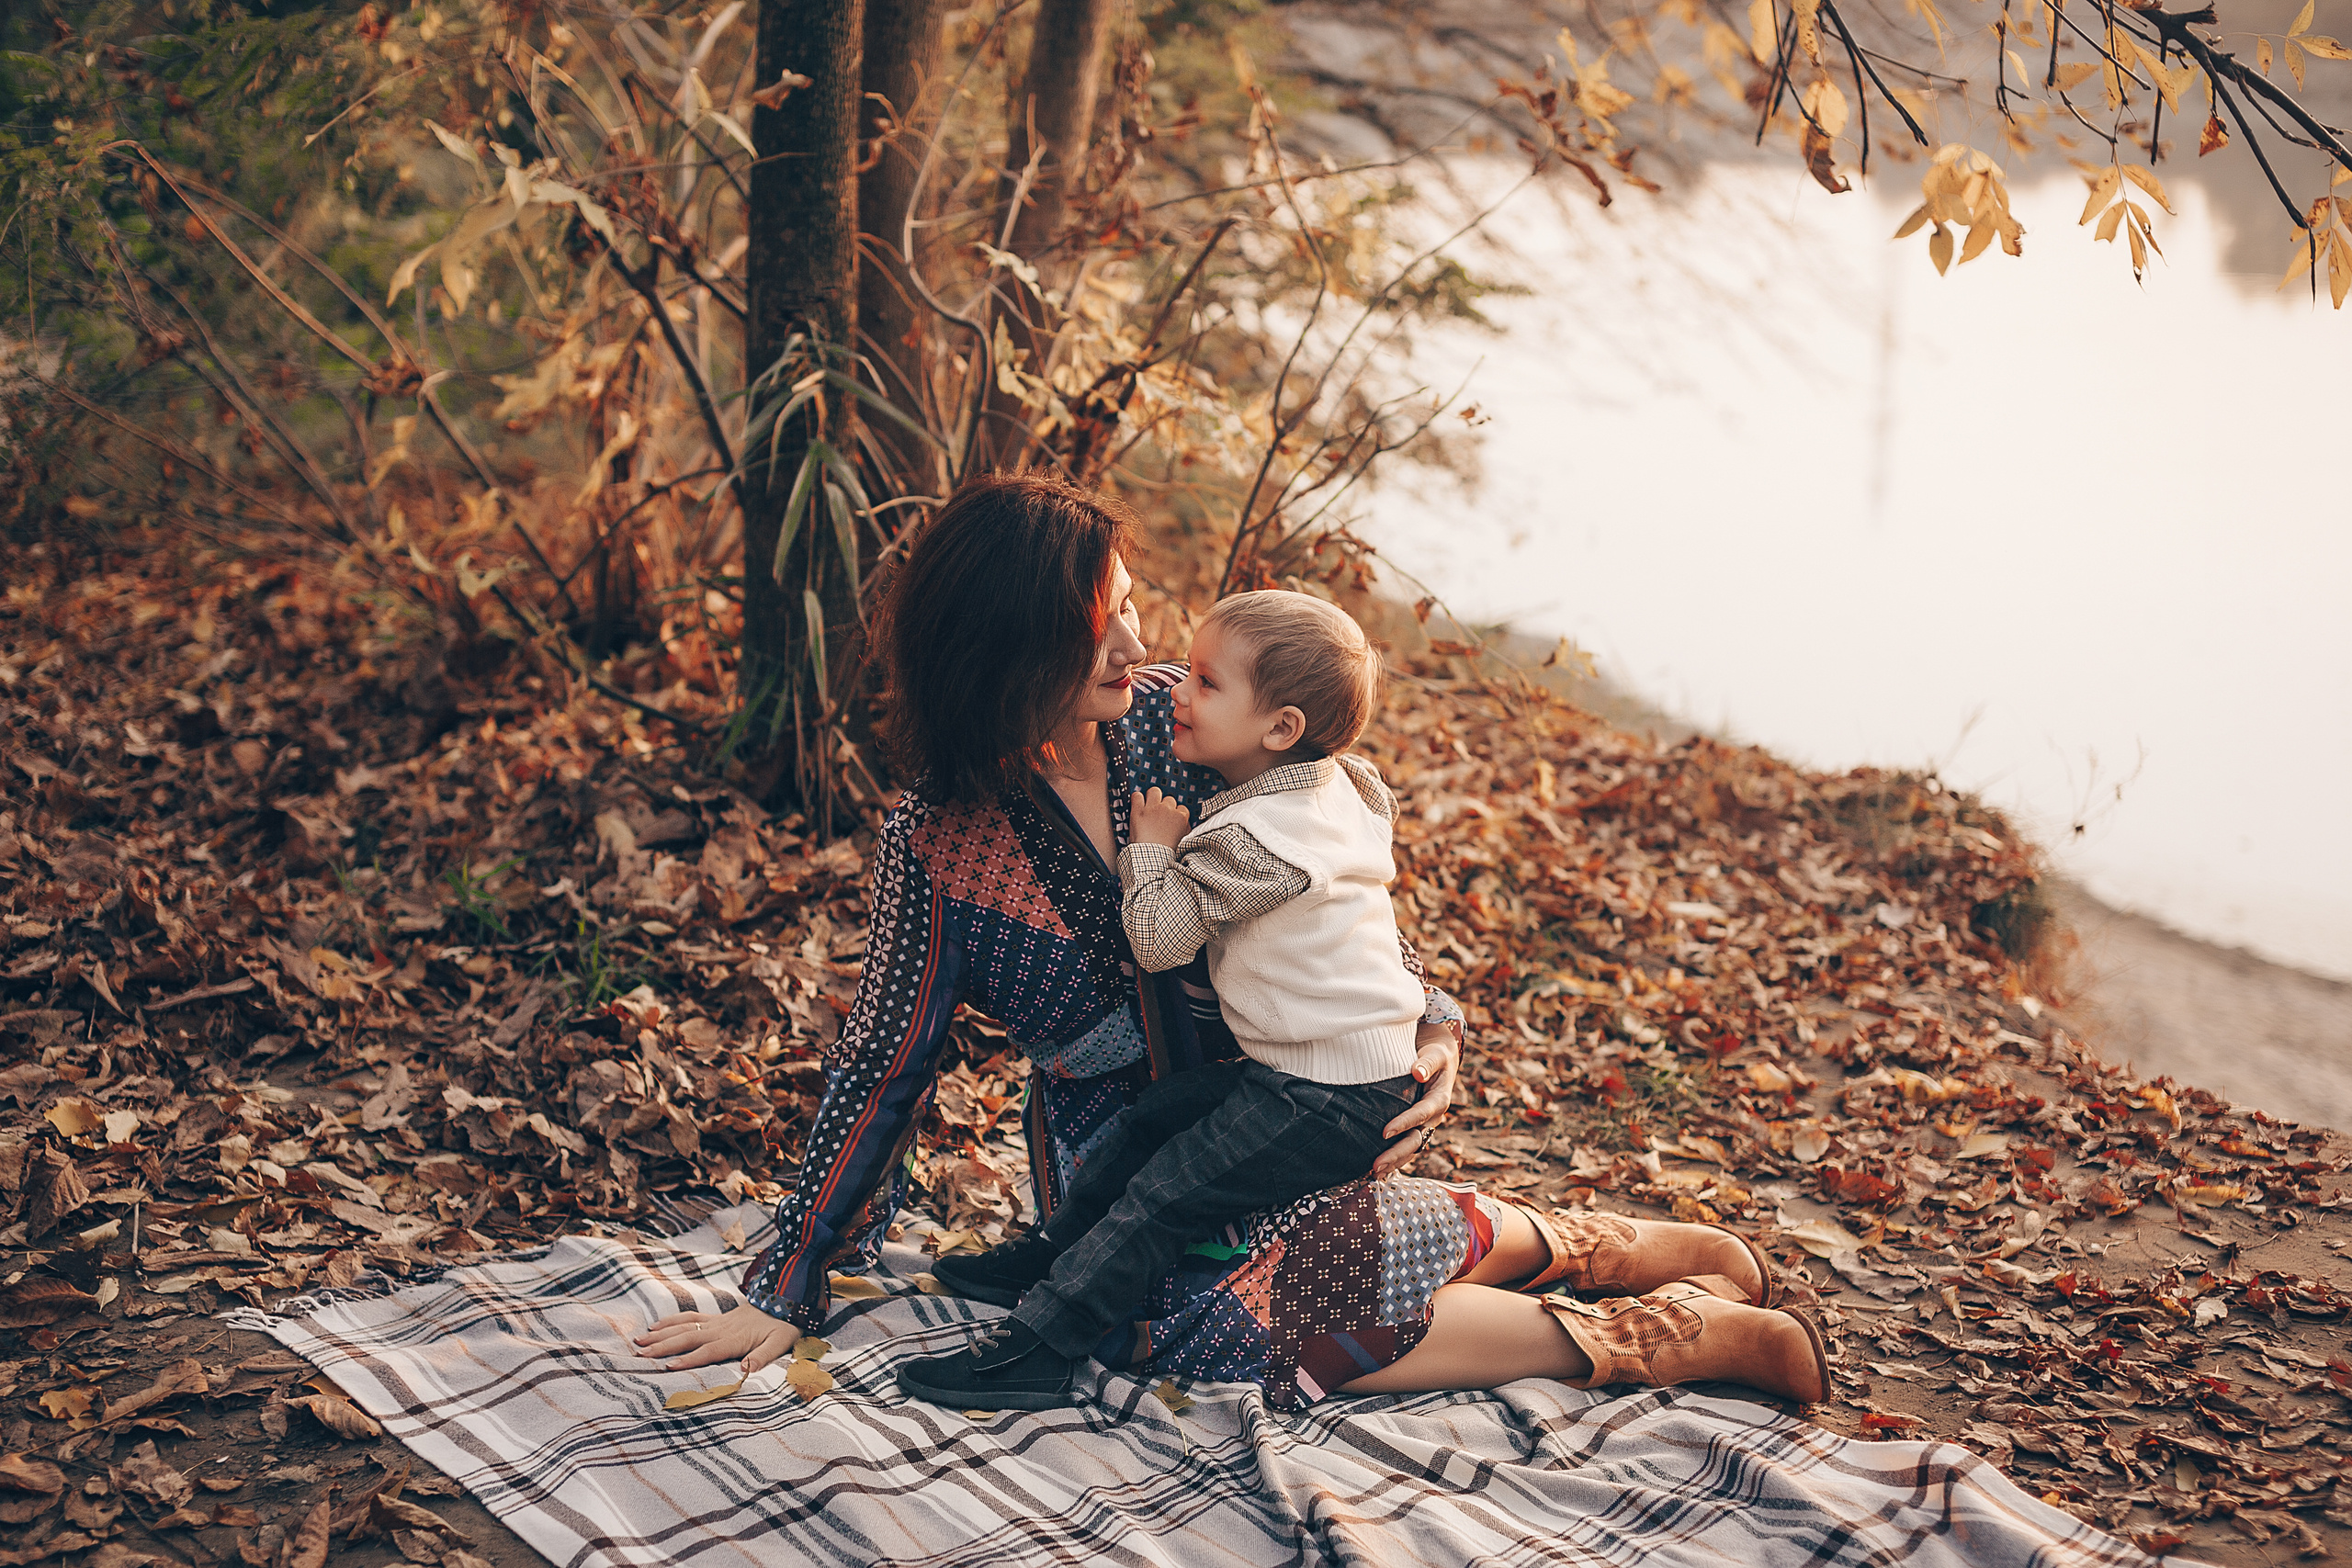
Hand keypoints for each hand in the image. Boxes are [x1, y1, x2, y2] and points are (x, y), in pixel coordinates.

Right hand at [634, 1302, 800, 1376]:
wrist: (785, 1300)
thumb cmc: (783, 1326)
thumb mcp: (781, 1343)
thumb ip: (763, 1356)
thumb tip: (746, 1369)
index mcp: (734, 1339)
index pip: (707, 1351)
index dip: (689, 1359)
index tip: (668, 1366)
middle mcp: (721, 1329)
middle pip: (688, 1338)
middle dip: (663, 1347)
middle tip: (641, 1355)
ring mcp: (716, 1321)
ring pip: (684, 1327)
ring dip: (661, 1334)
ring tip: (639, 1342)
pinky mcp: (715, 1318)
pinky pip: (690, 1317)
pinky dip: (671, 1321)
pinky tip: (655, 1326)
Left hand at [1130, 788, 1192, 848]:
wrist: (1152, 858)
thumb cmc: (1167, 853)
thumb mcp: (1184, 841)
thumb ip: (1185, 829)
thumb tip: (1184, 825)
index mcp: (1181, 817)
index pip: (1181, 808)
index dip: (1175, 813)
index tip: (1170, 819)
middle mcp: (1168, 809)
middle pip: (1168, 799)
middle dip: (1164, 806)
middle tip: (1159, 815)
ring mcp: (1153, 808)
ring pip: (1154, 791)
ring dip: (1152, 797)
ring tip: (1148, 805)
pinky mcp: (1138, 810)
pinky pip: (1137, 795)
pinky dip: (1136, 799)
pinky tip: (1137, 805)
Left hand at [1370, 1017, 1461, 1178]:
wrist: (1439, 1060)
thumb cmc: (1435, 1055)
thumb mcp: (1436, 1054)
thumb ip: (1427, 1063)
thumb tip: (1417, 1072)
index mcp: (1439, 1100)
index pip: (1421, 1114)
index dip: (1405, 1123)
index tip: (1384, 1132)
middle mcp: (1433, 1117)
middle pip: (1416, 1140)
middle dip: (1397, 1154)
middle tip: (1375, 1165)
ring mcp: (1425, 1125)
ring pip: (1411, 1148)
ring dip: (1394, 1162)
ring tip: (1373, 1174)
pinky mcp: (1417, 1128)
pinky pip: (1407, 1147)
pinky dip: (1395, 1159)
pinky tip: (1378, 1169)